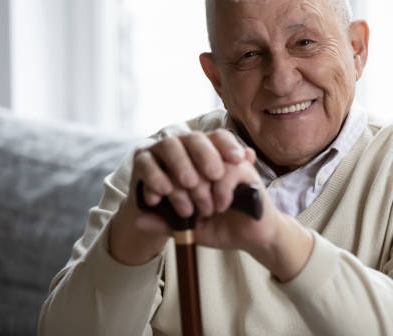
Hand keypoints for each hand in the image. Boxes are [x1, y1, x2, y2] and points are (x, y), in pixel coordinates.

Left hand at [109, 128, 313, 280]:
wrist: (253, 236)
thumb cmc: (221, 228)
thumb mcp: (189, 229)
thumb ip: (167, 223)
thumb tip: (139, 219)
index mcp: (189, 170)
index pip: (165, 161)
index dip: (157, 178)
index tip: (156, 199)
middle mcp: (206, 161)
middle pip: (183, 155)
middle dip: (181, 185)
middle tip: (187, 209)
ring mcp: (226, 161)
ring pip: (205, 161)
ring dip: (202, 188)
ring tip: (207, 209)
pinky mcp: (246, 168)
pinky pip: (228, 169)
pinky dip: (221, 189)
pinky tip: (222, 205)